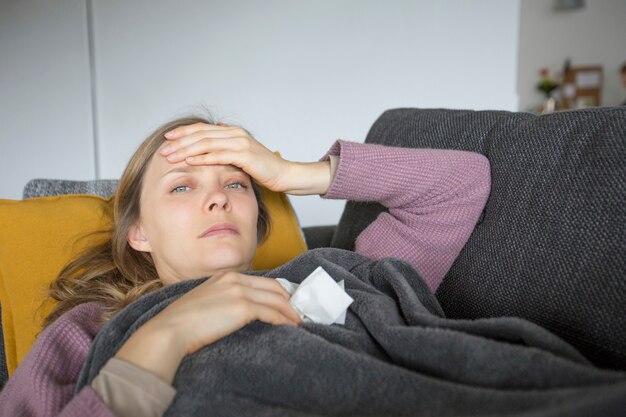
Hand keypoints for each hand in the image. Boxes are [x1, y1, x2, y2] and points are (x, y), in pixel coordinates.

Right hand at [115, 272, 300, 382]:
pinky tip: (290, 327)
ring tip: (300, 322)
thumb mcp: (205, 301)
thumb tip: (239, 311)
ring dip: (291, 312)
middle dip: (290, 301)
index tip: (288, 304)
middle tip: (300, 313)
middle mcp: (235, 279)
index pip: (263, 281)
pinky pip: (272, 313)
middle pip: (274, 288)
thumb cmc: (182, 322)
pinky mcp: (242, 307)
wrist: (170, 330)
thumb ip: (224, 299)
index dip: (279, 293)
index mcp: (226, 276)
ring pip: (276, 300)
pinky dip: (284, 320)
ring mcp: (239, 292)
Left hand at [161, 122, 331, 194]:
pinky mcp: (244, 155)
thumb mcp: (242, 155)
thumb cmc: (263, 168)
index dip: (184, 133)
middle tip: (163, 149)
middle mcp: (234, 134)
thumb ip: (228, 147)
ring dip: (186, 150)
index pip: (202, 129)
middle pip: (200, 134)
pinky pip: (218, 155)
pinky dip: (201, 158)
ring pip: (206, 144)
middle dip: (180, 141)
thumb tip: (214, 140)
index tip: (168, 138)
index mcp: (232, 132)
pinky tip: (188, 162)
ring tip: (171, 157)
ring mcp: (240, 143)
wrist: (284, 174)